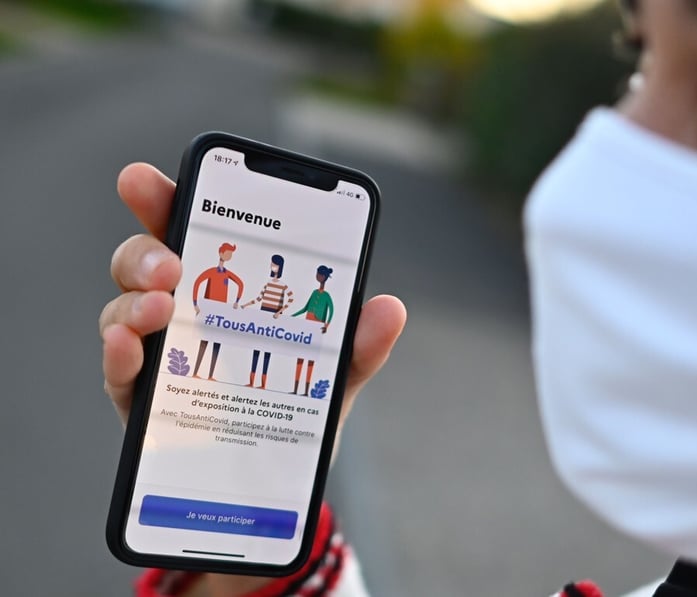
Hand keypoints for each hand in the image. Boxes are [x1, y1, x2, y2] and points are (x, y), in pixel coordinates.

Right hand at [100, 163, 406, 425]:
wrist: (280, 479)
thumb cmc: (300, 405)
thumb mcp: (338, 372)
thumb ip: (361, 343)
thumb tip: (390, 308)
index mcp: (229, 287)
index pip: (192, 229)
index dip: (165, 197)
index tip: (143, 179)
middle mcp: (185, 309)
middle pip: (146, 260)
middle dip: (148, 250)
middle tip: (172, 265)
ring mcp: (158, 352)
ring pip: (123, 307)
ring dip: (134, 301)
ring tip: (161, 308)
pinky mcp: (141, 399)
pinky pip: (118, 370)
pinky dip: (117, 353)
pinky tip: (129, 346)